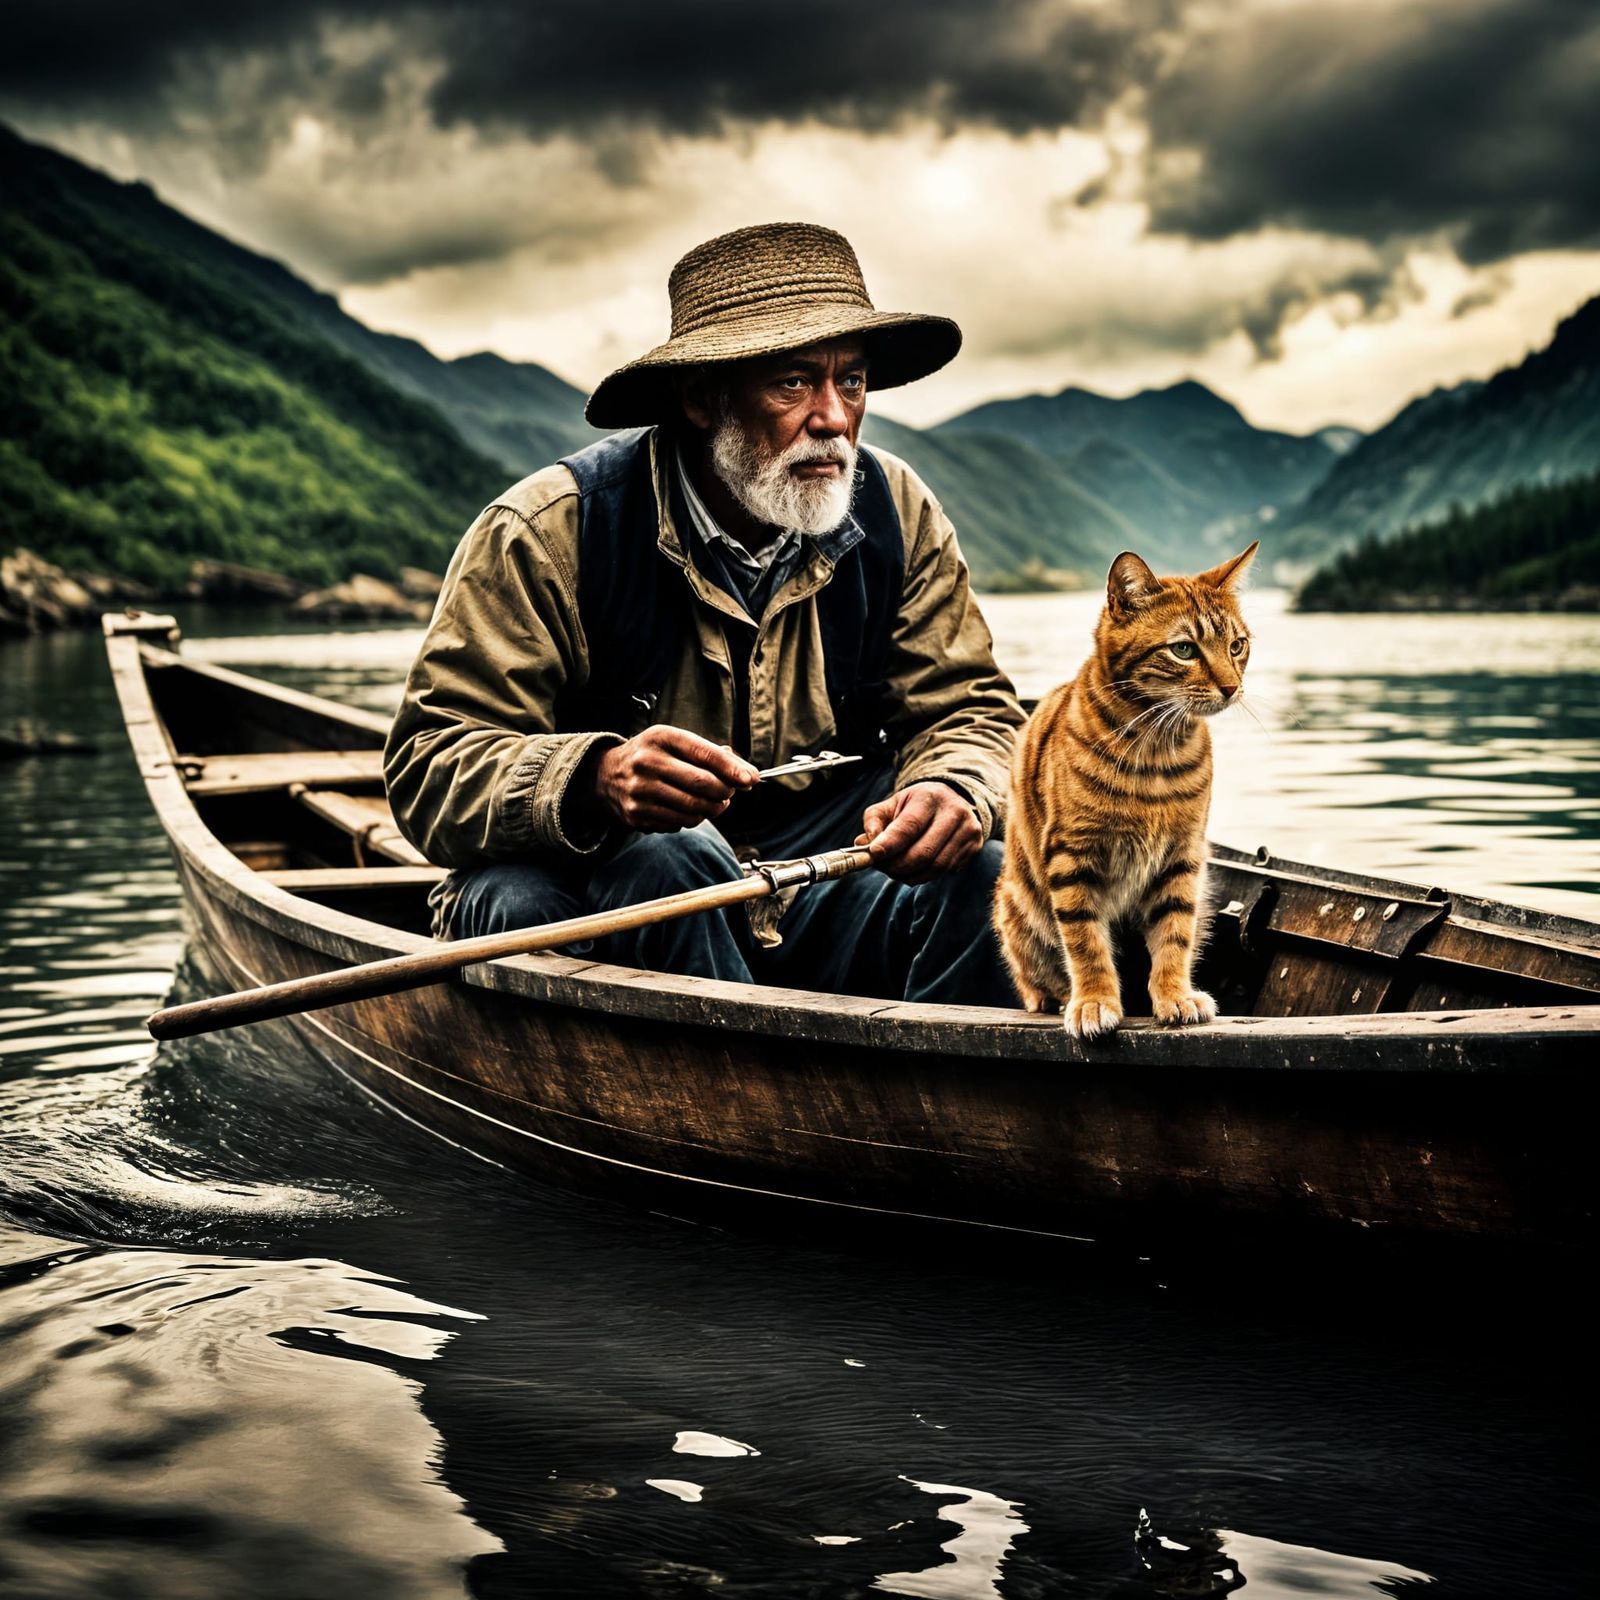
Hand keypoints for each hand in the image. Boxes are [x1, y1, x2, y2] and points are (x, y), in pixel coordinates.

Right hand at [594, 725, 758, 831]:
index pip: (705, 754)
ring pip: (693, 809)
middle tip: (729, 793)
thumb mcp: (675, 743)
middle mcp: (647, 762)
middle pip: (702, 784)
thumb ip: (711, 755)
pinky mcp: (637, 815)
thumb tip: (748, 775)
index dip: (732, 769)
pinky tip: (686, 809)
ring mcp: (640, 791)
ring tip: (713, 803)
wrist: (605, 776)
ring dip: (712, 809)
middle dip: (724, 792)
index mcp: (661, 738)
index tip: (751, 780)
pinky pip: (678, 823)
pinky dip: (691, 819)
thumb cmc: (652, 756)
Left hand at [854, 782, 982, 882]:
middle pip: (923, 852)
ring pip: (936, 866)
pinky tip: (915, 869)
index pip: (909, 826)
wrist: (952, 800)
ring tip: (896, 871)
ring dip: (910, 875)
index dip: (890, 844)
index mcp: (930, 797)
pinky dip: (925, 875)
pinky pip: (946, 871)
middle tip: (882, 868)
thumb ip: (874, 822)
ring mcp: (968, 830)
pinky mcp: (974, 846)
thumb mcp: (892, 804)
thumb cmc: (915, 806)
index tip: (873, 855)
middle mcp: (954, 812)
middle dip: (897, 866)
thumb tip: (864, 844)